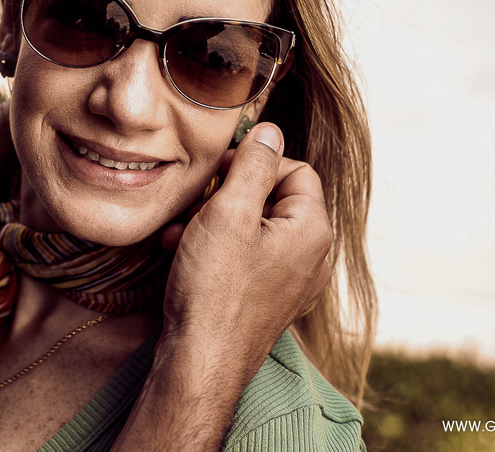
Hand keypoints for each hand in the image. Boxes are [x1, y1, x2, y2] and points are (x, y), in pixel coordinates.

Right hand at [111, 123, 331, 451]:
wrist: (200, 362)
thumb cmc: (215, 290)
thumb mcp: (229, 212)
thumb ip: (253, 164)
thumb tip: (269, 130)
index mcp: (313, 229)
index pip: (293, 168)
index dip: (253, 163)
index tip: (217, 175)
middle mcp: (312, 255)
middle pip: (272, 196)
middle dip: (226, 194)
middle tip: (195, 205)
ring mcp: (291, 279)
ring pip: (253, 225)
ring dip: (213, 219)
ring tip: (181, 232)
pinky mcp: (267, 296)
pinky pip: (246, 254)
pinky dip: (215, 246)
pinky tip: (182, 253)